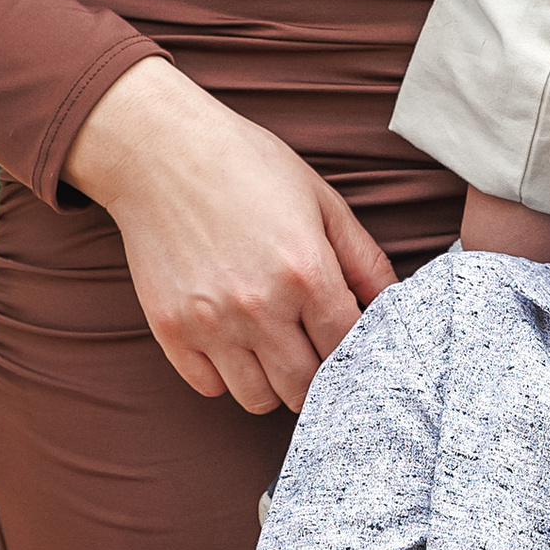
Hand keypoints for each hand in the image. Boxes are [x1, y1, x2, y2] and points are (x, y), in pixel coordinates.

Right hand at [66, 58, 394, 412]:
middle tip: (310, 346)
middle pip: (306, 387)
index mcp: (305, 271)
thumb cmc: (244, 166)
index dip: (355, 349)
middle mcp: (259, 306)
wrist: (159, 150)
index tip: (346, 338)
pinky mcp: (170, 329)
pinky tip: (230, 339)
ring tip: (270, 347)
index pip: (348, 348)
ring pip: (259, 399)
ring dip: (272, 381)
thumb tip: (391, 305)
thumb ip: (364, 258)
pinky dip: (224, 374)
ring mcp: (210, 323)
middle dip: (317, 374)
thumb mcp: (320, 199)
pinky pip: (210, 387)